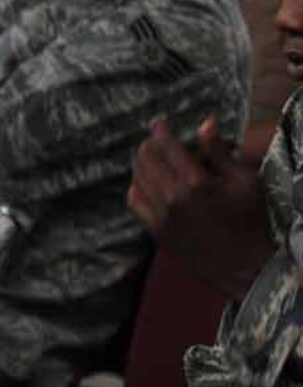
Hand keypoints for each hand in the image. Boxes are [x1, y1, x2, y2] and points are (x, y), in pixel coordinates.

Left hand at [128, 116, 272, 301]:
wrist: (245, 264)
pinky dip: (136, 187)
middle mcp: (173, 198)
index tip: (158, 122)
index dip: (160, 130)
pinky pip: (135, 202)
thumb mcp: (244, 180)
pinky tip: (145, 183)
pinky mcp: (157, 231)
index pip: (167, 147)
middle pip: (147, 159)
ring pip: (138, 178)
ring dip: (143, 164)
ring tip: (153, 159)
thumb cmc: (251, 218)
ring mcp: (162, 216)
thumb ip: (220, 151)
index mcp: (196, 183)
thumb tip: (205, 123)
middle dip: (151, 145)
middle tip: (158, 141)